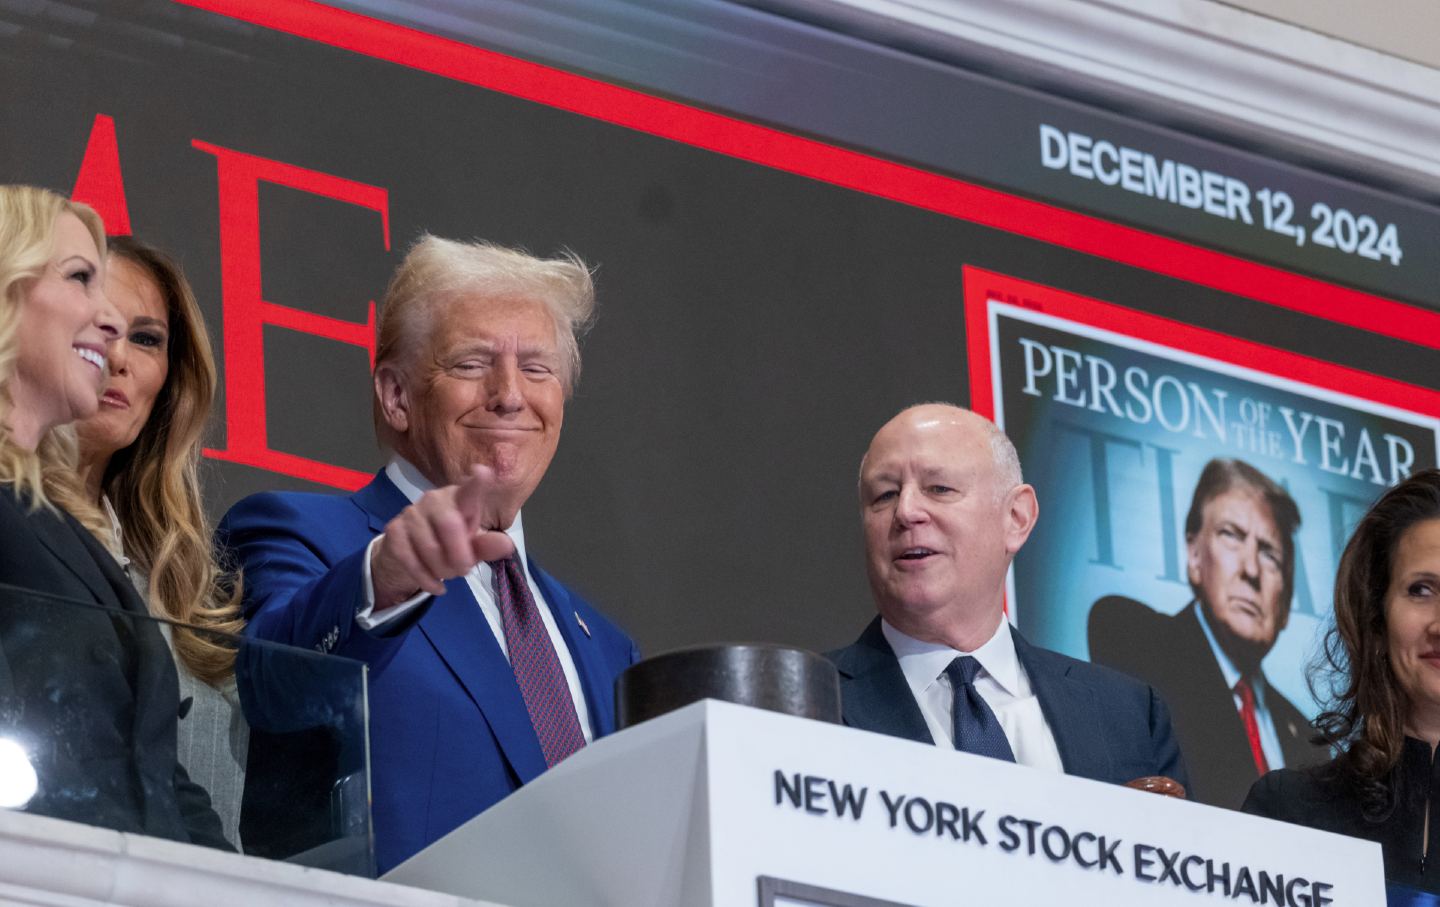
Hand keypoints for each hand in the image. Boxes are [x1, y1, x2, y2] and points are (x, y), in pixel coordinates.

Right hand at [370, 465, 516, 609]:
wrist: (409, 553)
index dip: (477, 483)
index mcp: (459, 499)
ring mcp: (411, 513)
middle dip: (459, 556)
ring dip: (443, 569)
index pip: (469, 490)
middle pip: (449, 525)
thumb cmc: (449, 543)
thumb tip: (506, 545)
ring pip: (429, 547)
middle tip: (464, 570)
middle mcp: (434, 499)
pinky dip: (426, 579)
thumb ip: (488, 546)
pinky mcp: (394, 530)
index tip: (484, 472)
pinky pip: (410, 559)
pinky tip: (436, 585)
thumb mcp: (472, 546)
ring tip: (449, 574)